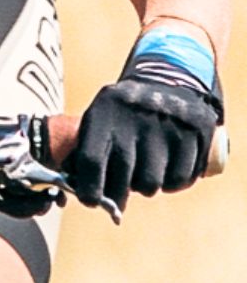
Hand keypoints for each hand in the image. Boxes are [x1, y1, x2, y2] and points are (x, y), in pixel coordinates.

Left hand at [71, 76, 219, 212]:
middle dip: (117, 195)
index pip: (90, 160)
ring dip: (145, 186)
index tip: (90, 201)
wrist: (167, 81)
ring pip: (151, 184)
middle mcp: (135, 115)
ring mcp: (168, 123)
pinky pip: (179, 180)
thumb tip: (85, 197)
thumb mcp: (100, 118)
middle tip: (117, 196)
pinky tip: (166, 166)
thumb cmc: (123, 114)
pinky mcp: (195, 133)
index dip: (88, 188)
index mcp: (105, 109)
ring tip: (144, 169)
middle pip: (124, 177)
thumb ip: (86, 153)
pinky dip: (171, 183)